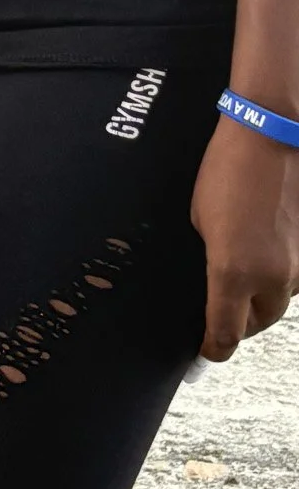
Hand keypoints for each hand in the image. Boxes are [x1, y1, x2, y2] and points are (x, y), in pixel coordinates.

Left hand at [190, 116, 298, 359]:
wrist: (270, 138)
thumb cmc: (225, 170)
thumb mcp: (199, 218)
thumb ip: (210, 258)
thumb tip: (212, 280)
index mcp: (232, 274)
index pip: (224, 333)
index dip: (213, 347)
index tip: (206, 350)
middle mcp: (270, 279)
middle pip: (256, 324)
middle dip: (239, 321)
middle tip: (222, 308)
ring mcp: (297, 266)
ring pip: (278, 302)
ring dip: (260, 299)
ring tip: (242, 279)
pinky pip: (292, 277)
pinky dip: (277, 275)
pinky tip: (263, 254)